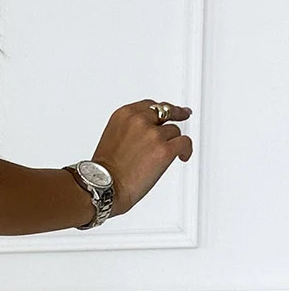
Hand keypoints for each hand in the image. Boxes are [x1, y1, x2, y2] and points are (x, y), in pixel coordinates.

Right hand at [93, 99, 193, 216]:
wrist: (104, 185)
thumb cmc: (104, 170)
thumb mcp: (112, 137)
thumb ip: (130, 129)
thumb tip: (146, 134)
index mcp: (124, 115)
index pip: (149, 105)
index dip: (161, 109)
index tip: (168, 110)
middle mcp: (139, 120)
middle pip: (165, 112)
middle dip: (175, 114)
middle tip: (183, 115)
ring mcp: (153, 134)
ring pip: (174, 131)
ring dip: (173, 141)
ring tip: (169, 153)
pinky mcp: (165, 150)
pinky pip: (185, 143)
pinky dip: (186, 150)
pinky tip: (183, 156)